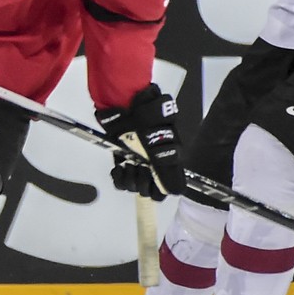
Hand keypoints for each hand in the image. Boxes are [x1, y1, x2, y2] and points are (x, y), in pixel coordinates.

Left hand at [97, 84, 182, 199]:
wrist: (122, 103)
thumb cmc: (145, 115)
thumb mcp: (161, 141)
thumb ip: (169, 164)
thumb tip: (175, 190)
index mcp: (170, 160)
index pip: (169, 189)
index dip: (159, 187)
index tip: (150, 175)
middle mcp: (155, 165)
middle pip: (149, 191)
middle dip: (142, 180)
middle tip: (137, 163)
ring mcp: (138, 164)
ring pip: (133, 187)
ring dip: (129, 177)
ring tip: (127, 162)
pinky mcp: (123, 162)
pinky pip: (120, 182)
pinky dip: (118, 177)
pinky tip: (118, 167)